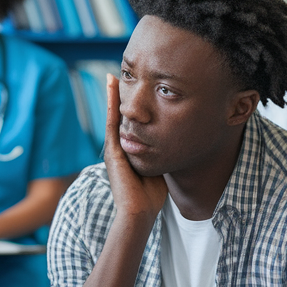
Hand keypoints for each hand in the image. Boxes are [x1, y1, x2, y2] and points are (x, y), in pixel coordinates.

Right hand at [103, 74, 166, 219]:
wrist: (139, 212)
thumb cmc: (151, 196)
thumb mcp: (159, 168)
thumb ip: (162, 154)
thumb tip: (175, 141)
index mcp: (129, 152)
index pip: (132, 125)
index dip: (133, 109)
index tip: (136, 90)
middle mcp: (119, 148)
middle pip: (120, 117)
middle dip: (119, 97)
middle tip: (121, 75)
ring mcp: (114, 149)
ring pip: (114, 116)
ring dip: (112, 96)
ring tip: (113, 76)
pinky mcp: (112, 152)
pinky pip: (112, 123)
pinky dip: (111, 105)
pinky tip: (112, 88)